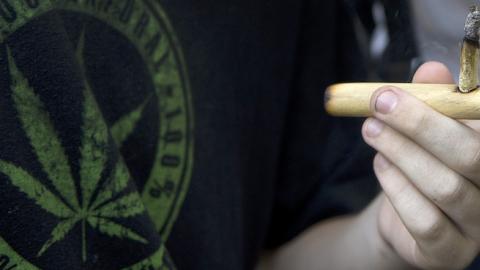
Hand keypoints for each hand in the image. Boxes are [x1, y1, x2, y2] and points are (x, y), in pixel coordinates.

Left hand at [362, 62, 479, 268]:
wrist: (402, 218)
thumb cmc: (419, 165)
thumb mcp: (423, 129)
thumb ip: (431, 100)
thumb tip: (430, 70)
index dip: (457, 102)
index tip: (408, 83)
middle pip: (472, 155)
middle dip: (420, 124)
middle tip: (379, 103)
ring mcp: (477, 227)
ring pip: (445, 187)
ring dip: (400, 152)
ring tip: (371, 130)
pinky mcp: (449, 253)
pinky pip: (426, 221)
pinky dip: (396, 188)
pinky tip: (380, 165)